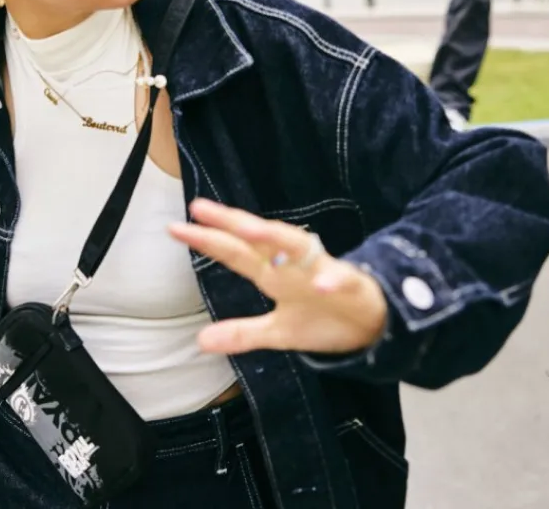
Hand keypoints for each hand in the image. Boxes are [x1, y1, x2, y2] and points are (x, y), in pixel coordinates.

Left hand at [168, 199, 387, 355]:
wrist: (373, 326)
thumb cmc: (322, 319)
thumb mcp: (278, 332)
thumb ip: (242, 333)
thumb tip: (200, 341)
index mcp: (273, 273)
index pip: (234, 253)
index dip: (207, 241)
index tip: (175, 228)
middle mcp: (293, 265)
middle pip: (258, 238)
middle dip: (230, 223)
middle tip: (200, 208)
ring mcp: (321, 271)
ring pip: (297, 248)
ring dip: (275, 238)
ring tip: (249, 228)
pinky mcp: (352, 285)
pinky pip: (341, 280)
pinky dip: (331, 280)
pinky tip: (320, 284)